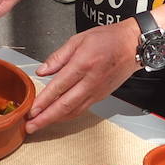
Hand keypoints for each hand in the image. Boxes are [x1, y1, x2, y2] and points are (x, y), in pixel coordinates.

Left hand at [25, 21, 140, 134]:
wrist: (133, 45)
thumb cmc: (108, 38)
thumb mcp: (79, 39)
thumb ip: (58, 57)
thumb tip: (42, 71)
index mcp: (83, 63)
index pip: (58, 86)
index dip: (43, 101)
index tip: (31, 110)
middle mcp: (90, 81)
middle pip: (65, 105)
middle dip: (46, 118)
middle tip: (31, 126)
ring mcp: (97, 91)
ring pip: (74, 111)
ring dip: (55, 120)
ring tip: (40, 124)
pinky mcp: (101, 96)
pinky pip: (82, 109)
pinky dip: (68, 116)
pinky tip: (58, 117)